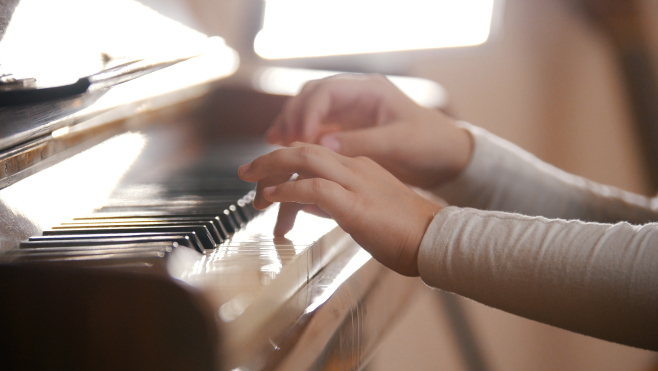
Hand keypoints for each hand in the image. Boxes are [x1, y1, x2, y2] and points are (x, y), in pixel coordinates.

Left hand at [238, 142, 442, 275]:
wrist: (435, 240)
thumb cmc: (403, 231)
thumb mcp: (361, 210)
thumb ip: (331, 202)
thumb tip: (301, 203)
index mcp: (359, 166)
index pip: (313, 154)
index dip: (284, 163)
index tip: (266, 180)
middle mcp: (356, 168)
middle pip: (304, 148)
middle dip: (270, 158)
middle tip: (246, 172)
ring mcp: (357, 183)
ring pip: (305, 159)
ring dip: (272, 168)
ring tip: (252, 184)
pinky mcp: (356, 205)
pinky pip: (315, 189)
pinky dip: (289, 190)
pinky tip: (273, 198)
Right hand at [266, 74, 472, 188]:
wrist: (447, 157)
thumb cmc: (431, 144)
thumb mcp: (400, 143)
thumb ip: (362, 143)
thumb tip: (324, 146)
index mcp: (370, 91)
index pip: (327, 92)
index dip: (308, 113)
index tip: (299, 138)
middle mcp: (357, 96)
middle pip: (311, 96)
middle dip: (292, 116)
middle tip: (277, 141)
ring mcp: (351, 112)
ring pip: (310, 110)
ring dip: (291, 125)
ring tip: (274, 145)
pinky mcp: (349, 129)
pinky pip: (317, 128)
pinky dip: (301, 138)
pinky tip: (289, 151)